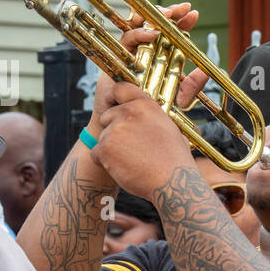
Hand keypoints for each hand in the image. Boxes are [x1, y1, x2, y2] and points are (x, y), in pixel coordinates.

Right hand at [90, 3, 199, 131]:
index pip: (174, 33)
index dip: (183, 22)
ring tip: (167, 17)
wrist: (126, 121)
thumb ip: (192, 87)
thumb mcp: (177, 99)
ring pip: (140, 24)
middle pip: (157, 23)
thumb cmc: (150, 111)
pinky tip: (151, 35)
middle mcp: (147, 49)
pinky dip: (139, 34)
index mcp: (163, 56)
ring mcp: (133, 50)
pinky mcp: (118, 55)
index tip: (194, 14)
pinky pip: (127, 39)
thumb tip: (204, 72)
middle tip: (182, 10)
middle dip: (170, 13)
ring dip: (153, 17)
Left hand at [91, 81, 195, 200]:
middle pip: (107, 116)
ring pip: (102, 137)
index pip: (120, 88)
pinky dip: (105, 163)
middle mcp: (128, 112)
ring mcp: (114, 130)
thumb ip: (151, 116)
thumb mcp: (169, 127)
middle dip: (113, 130)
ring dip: (111, 149)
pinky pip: (95, 153)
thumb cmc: (174, 159)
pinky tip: (124, 168)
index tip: (113, 104)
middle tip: (130, 147)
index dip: (114, 97)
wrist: (172, 182)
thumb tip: (143, 115)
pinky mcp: (104, 147)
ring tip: (132, 160)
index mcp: (145, 105)